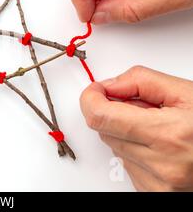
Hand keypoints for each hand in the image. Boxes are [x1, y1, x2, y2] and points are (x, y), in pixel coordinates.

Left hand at [80, 66, 192, 190]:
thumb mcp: (187, 92)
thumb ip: (142, 81)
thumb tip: (110, 85)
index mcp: (168, 135)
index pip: (100, 116)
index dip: (91, 98)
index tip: (96, 89)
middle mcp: (161, 165)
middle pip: (104, 130)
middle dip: (114, 112)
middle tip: (139, 105)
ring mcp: (158, 184)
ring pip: (115, 147)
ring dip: (126, 131)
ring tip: (158, 127)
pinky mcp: (155, 193)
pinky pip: (127, 164)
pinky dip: (136, 150)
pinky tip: (160, 145)